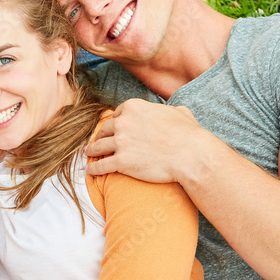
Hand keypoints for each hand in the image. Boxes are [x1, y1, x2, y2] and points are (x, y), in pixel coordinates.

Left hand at [84, 99, 203, 182]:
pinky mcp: (121, 162)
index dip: (115, 122)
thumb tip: (174, 111)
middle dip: (101, 136)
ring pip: (98, 147)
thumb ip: (170, 110)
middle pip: (104, 130)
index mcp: (134, 107)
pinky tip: (90, 171)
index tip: (112, 129)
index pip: (116, 114)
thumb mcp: (180, 112)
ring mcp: (120, 143)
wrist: (190, 155)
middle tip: (97, 142)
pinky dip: (94, 169)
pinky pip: (101, 166)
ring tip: (89, 154)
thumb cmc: (188, 135)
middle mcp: (123, 122)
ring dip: (92, 151)